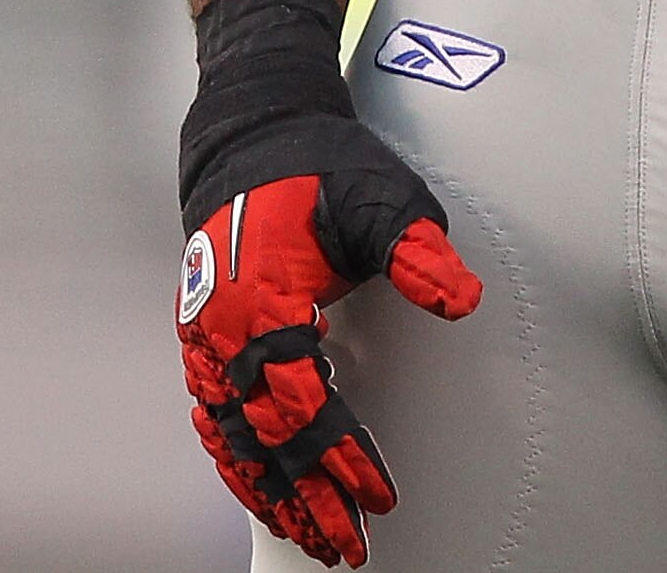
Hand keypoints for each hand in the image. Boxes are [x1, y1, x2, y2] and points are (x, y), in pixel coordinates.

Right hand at [176, 0, 481, 566]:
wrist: (253, 134)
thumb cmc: (318, 166)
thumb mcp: (381, 197)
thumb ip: (417, 252)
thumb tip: (462, 300)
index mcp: (262, 303)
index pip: (304, 405)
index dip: (340, 457)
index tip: (379, 496)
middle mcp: (223, 333)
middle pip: (263, 439)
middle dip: (306, 498)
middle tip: (347, 547)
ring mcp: (206, 339)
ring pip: (230, 439)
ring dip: (268, 492)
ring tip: (308, 537)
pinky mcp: (204, 338)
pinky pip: (214, 418)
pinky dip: (238, 461)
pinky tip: (263, 489)